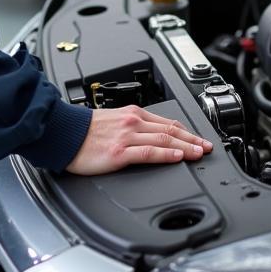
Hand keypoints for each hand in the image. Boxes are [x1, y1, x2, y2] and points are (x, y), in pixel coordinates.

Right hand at [66, 106, 213, 175]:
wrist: (63, 133)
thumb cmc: (83, 130)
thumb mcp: (112, 121)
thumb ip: (131, 127)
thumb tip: (147, 136)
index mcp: (132, 114)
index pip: (167, 122)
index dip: (186, 131)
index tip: (199, 138)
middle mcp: (133, 122)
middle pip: (170, 131)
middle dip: (192, 139)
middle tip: (207, 147)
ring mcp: (127, 137)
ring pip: (164, 141)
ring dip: (186, 147)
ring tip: (199, 153)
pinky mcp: (120, 152)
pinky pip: (149, 153)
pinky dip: (166, 155)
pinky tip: (178, 157)